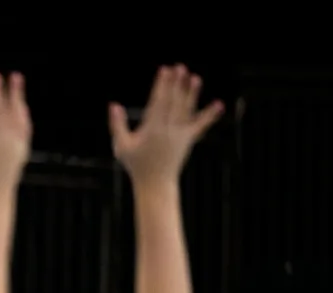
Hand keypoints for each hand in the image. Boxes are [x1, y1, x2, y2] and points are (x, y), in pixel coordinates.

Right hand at [110, 65, 223, 186]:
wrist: (156, 183)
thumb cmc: (136, 165)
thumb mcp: (121, 146)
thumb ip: (117, 125)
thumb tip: (113, 105)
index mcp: (152, 130)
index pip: (158, 102)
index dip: (161, 85)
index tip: (164, 70)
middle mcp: (168, 130)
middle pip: (174, 102)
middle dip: (176, 84)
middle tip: (180, 67)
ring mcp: (181, 135)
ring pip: (187, 110)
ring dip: (192, 94)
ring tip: (195, 78)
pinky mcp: (189, 140)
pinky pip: (201, 126)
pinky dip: (210, 115)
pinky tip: (219, 104)